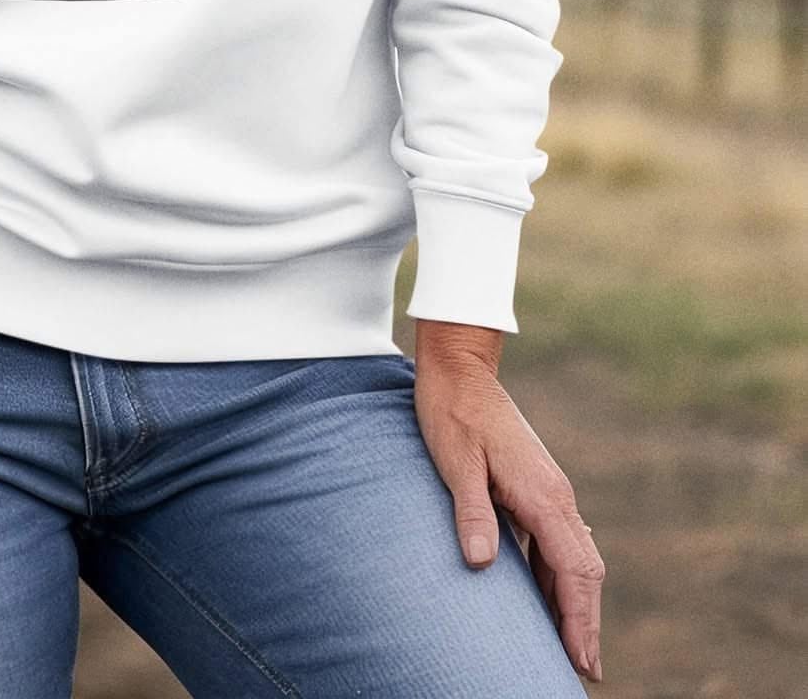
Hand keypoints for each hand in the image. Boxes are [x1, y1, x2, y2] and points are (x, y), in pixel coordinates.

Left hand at [412, 326, 604, 684]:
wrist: (459, 369)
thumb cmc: (452, 414)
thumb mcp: (456, 463)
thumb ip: (472, 512)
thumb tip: (482, 565)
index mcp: (543, 494)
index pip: (575, 570)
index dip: (580, 619)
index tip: (583, 661)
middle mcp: (555, 496)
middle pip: (584, 571)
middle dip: (585, 622)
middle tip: (584, 671)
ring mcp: (548, 491)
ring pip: (574, 558)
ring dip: (575, 603)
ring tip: (569, 649)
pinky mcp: (535, 487)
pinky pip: (556, 543)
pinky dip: (558, 578)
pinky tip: (546, 600)